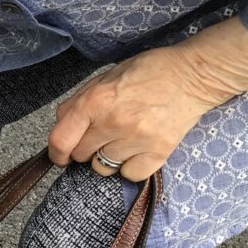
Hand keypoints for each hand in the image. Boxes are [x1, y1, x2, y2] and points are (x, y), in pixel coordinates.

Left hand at [48, 18, 247, 180]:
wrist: (192, 75)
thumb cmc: (146, 73)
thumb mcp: (104, 78)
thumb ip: (78, 102)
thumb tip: (62, 125)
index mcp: (94, 101)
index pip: (60, 140)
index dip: (56, 153)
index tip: (59, 156)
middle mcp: (112, 122)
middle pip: (80, 155)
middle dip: (84, 149)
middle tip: (100, 136)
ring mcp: (136, 139)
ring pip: (102, 168)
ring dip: (106, 158)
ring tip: (121, 140)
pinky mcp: (158, 152)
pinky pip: (129, 175)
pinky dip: (129, 167)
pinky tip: (136, 150)